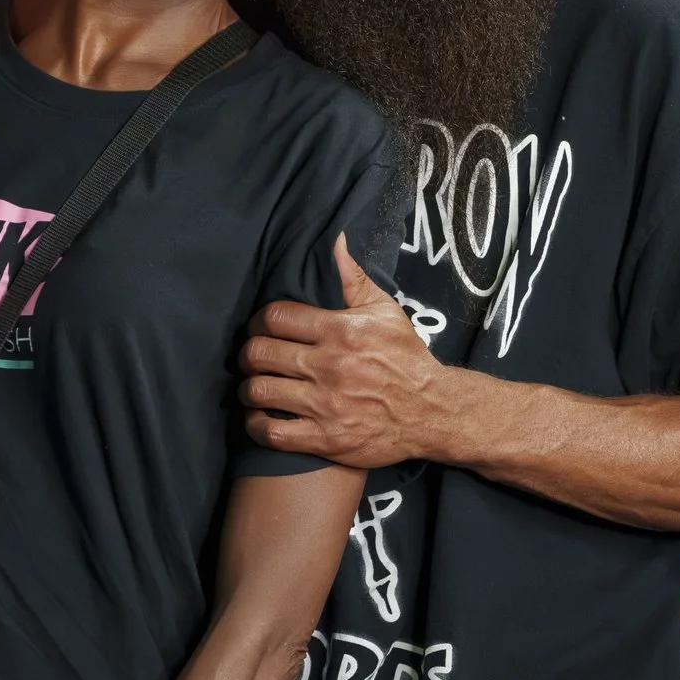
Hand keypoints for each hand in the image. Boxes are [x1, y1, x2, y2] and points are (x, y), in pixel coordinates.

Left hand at [240, 235, 459, 469]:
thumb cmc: (406, 359)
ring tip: (254, 387)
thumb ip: (353, 278)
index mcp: (340, 331)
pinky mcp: (325, 438)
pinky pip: (272, 432)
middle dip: (248, 355)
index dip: (259, 321)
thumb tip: (334, 241)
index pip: (275, 317)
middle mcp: (329, 367)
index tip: (261, 328)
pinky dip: (257, 424)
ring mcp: (325, 405)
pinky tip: (262, 418)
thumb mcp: (385, 311)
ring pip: (259, 392)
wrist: (431, 412)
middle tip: (252, 358)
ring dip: (249, 389)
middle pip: (259, 354)